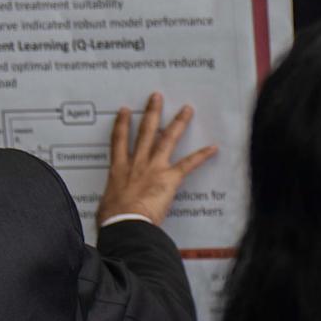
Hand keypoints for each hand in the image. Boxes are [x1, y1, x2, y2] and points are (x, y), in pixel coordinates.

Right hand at [98, 93, 216, 226]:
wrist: (125, 223)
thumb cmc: (113, 219)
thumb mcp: (107, 205)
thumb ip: (113, 200)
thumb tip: (111, 209)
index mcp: (118, 169)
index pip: (118, 141)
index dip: (122, 124)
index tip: (125, 110)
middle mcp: (136, 163)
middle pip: (145, 132)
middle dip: (152, 113)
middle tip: (157, 97)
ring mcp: (154, 168)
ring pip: (167, 139)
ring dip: (178, 123)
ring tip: (187, 109)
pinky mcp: (169, 178)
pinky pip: (189, 164)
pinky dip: (202, 156)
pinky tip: (213, 147)